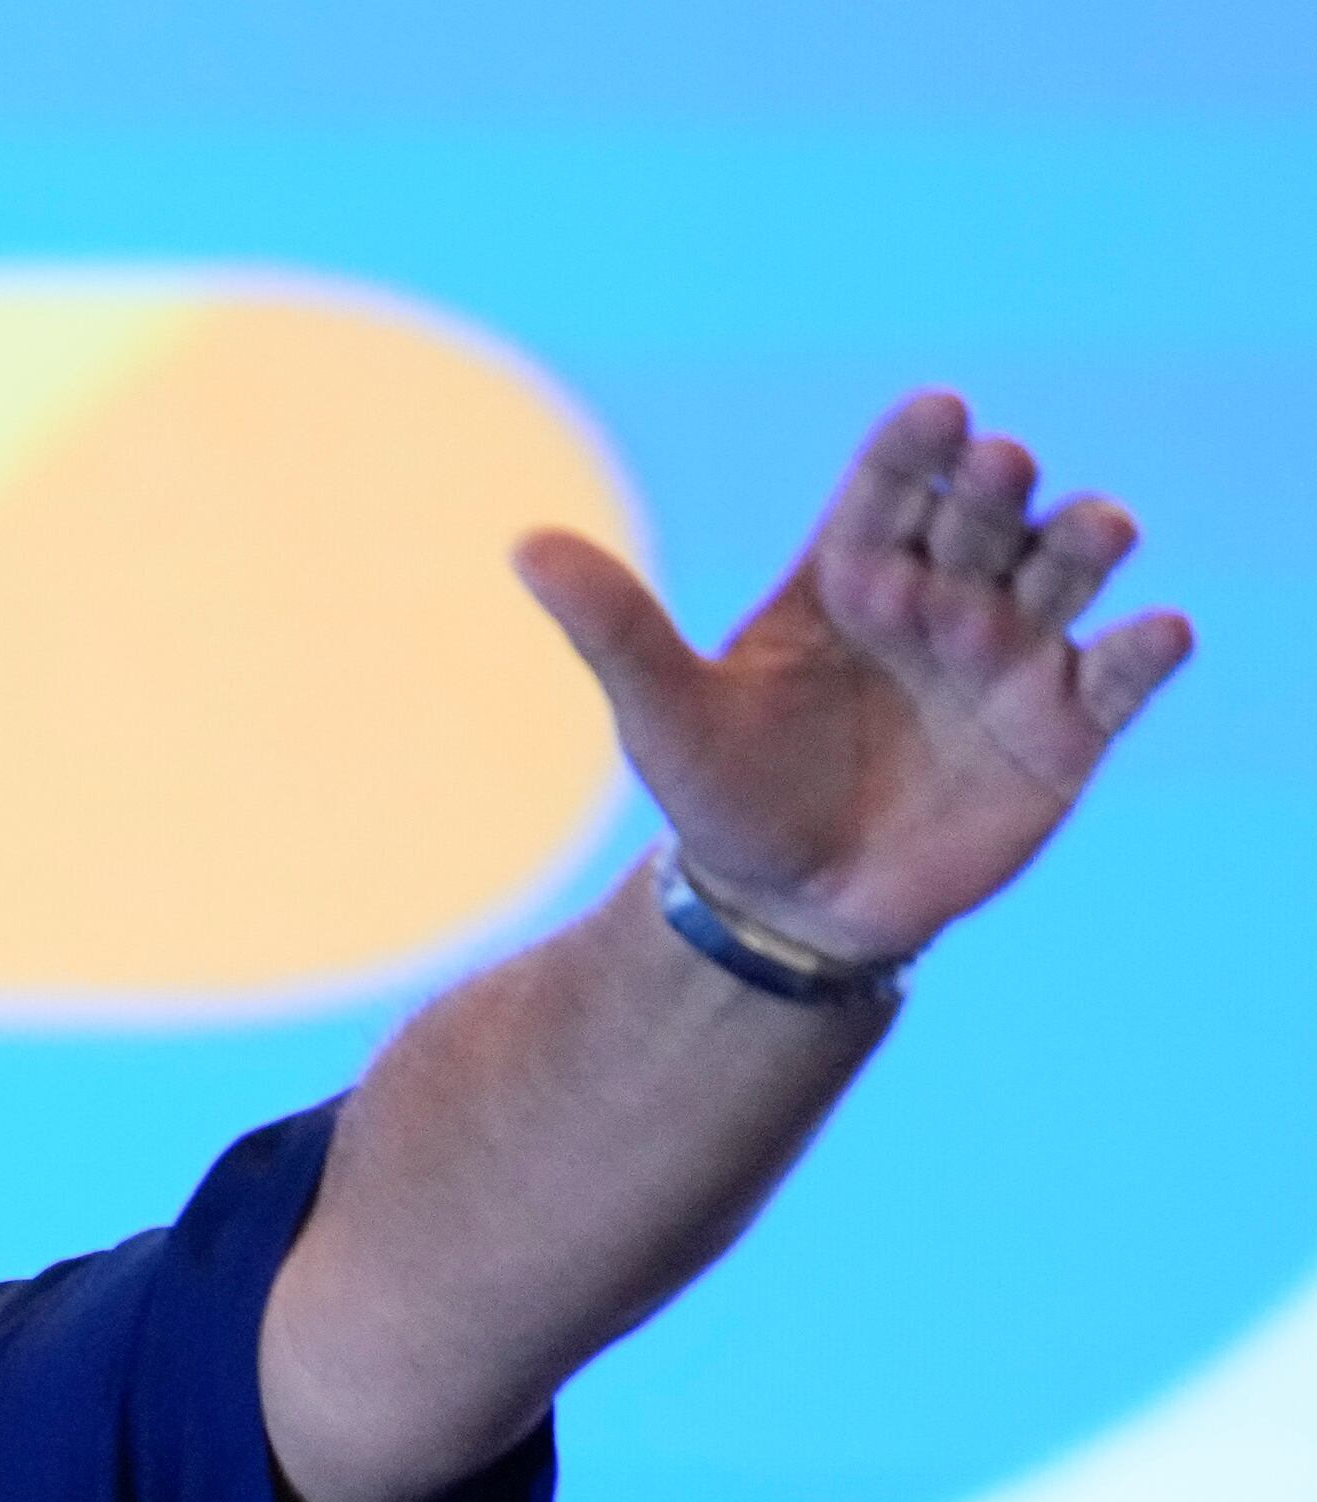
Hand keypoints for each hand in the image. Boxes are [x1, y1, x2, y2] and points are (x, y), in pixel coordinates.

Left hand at [517, 394, 1192, 966]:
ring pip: (1068, 571)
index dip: (916, 448)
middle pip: (985, 516)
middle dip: (997, 490)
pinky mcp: (1064, 727)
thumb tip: (524, 544)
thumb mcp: (663, 715)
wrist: (784, 912)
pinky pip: (1119, 677)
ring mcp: (1008, 655)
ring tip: (1095, 529)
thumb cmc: (723, 799)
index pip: (890, 487)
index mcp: (851, 574)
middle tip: (998, 471)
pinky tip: (1155, 634)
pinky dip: (1144, 651)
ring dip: (1087, 542)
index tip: (937, 411)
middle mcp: (941, 596)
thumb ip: (612, 628)